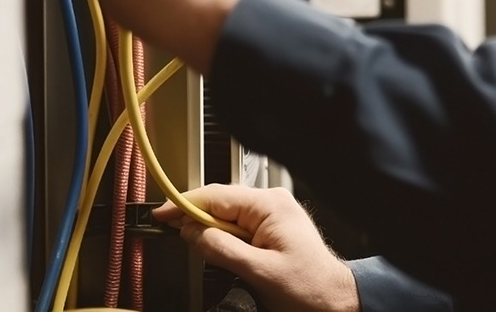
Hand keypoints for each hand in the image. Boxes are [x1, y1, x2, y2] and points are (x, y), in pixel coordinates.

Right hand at [158, 184, 360, 311]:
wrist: (334, 300)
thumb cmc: (309, 287)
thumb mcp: (259, 271)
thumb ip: (222, 248)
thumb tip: (192, 232)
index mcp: (270, 205)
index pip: (216, 196)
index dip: (184, 204)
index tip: (161, 213)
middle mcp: (271, 203)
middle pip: (219, 202)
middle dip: (195, 218)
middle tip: (172, 232)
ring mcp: (273, 214)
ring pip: (227, 215)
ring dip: (210, 230)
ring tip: (202, 250)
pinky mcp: (271, 227)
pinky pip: (238, 225)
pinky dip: (224, 236)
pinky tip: (220, 251)